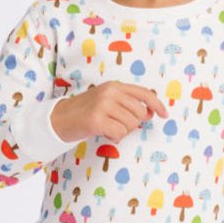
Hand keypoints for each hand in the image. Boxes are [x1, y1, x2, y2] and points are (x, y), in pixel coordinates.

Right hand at [51, 80, 168, 143]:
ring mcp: (103, 105)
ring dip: (122, 131)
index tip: (164, 114)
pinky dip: (115, 137)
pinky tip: (104, 133)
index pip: (144, 94)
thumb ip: (127, 104)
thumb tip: (150, 113)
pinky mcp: (97, 119)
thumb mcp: (107, 101)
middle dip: (133, 124)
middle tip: (117, 124)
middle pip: (139, 113)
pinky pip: (120, 133)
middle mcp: (110, 92)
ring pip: (131, 124)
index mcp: (114, 86)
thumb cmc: (86, 112)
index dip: (157, 105)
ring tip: (108, 128)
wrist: (59, 118)